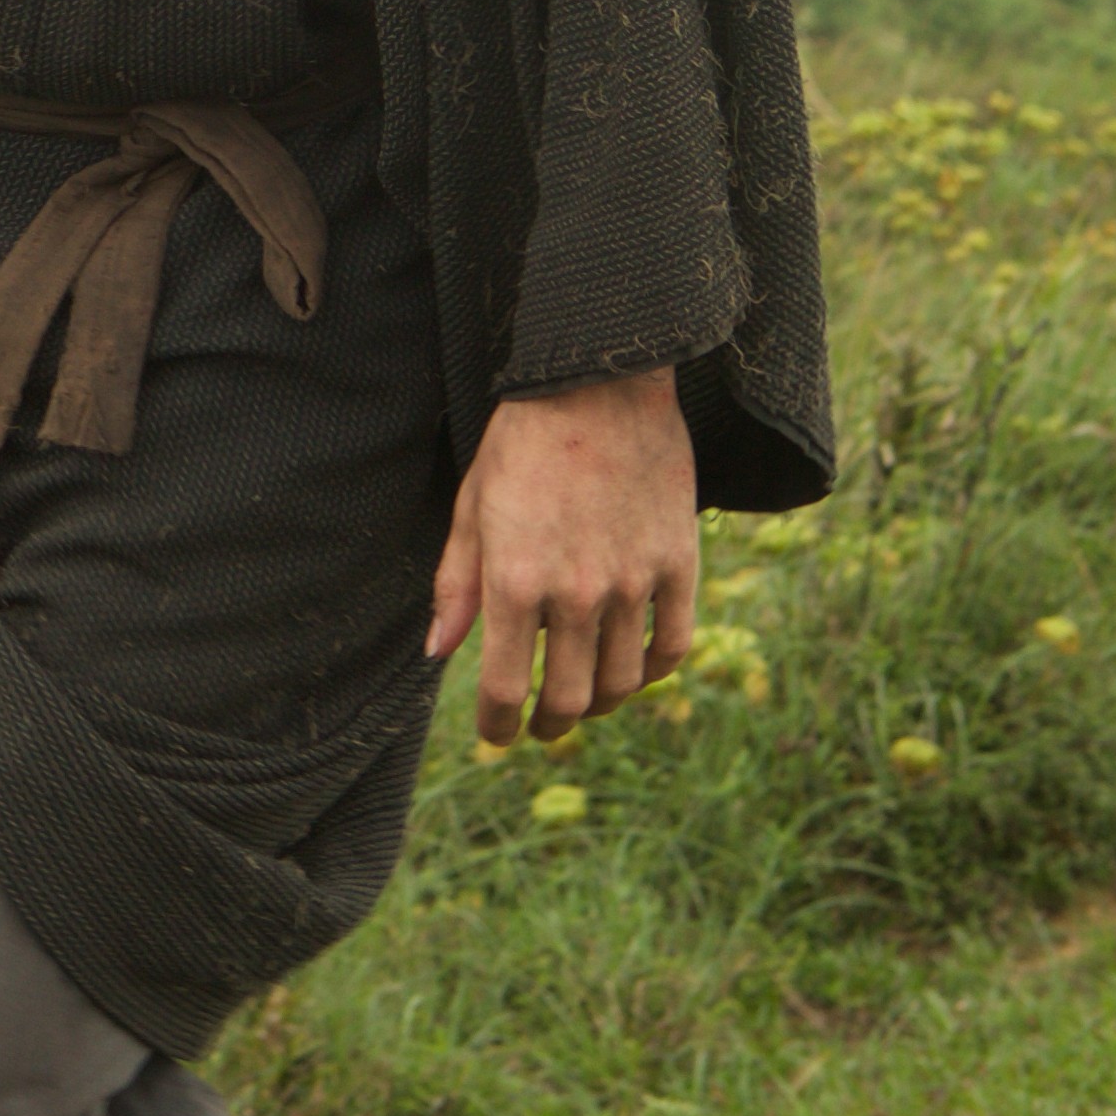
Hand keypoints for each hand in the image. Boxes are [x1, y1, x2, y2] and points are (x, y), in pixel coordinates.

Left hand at [426, 369, 694, 745]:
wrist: (599, 381)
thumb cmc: (523, 441)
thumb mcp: (473, 506)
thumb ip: (456, 584)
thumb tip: (438, 653)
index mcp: (513, 580)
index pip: (504, 688)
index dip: (496, 726)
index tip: (496, 734)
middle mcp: (575, 591)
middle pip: (568, 699)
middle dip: (548, 725)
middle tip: (541, 724)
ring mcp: (633, 581)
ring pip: (620, 682)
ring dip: (599, 704)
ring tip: (584, 699)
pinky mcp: (677, 563)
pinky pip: (672, 645)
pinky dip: (652, 672)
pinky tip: (634, 669)